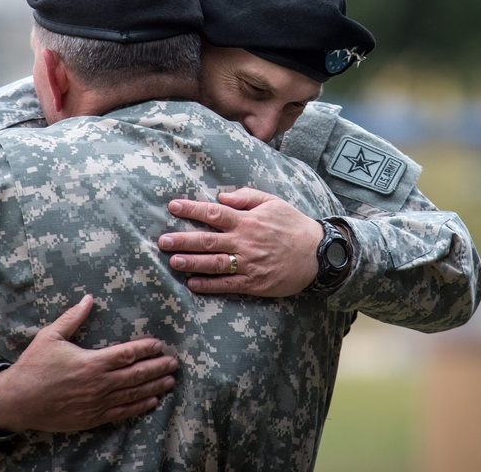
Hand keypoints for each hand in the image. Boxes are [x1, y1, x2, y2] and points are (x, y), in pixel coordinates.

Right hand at [0, 295, 177, 433]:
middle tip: (174, 363)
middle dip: (157, 368)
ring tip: (169, 381)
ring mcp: (97, 403)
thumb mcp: (50, 336)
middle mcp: (99, 384)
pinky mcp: (92, 418)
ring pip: (133, 395)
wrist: (18, 401)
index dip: (145, 349)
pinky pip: (121, 413)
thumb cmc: (34, 366)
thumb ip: (72, 318)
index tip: (159, 344)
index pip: (127, 355)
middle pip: (136, 375)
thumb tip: (89, 298)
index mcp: (91, 362)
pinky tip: (151, 402)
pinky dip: (139, 407)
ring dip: (154, 388)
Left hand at [158, 188, 322, 296]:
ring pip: (215, 263)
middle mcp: (245, 242)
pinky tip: (193, 284)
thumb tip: (221, 197)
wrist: (318, 254)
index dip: (191, 209)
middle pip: (208, 240)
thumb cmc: (293, 225)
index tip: (172, 206)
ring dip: (192, 263)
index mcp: (248, 221)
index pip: (214, 213)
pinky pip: (228, 285)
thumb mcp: (273, 203)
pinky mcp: (254, 283)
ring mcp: (249, 264)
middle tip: (162, 241)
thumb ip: (246, 197)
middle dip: (183, 240)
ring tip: (172, 261)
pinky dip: (209, 285)